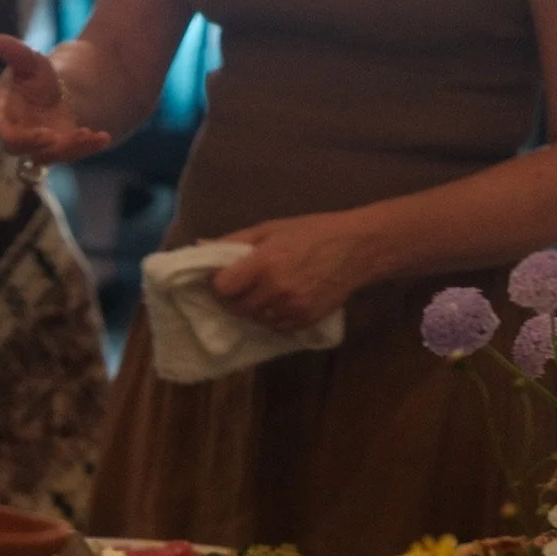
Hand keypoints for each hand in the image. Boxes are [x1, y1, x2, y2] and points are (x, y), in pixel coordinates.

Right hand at [0, 36, 111, 165]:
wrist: (62, 88)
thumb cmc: (38, 75)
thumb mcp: (31, 61)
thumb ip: (16, 54)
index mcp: (2, 115)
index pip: (1, 132)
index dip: (18, 138)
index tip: (42, 134)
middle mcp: (18, 136)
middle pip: (24, 150)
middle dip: (42, 146)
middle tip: (60, 138)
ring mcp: (39, 148)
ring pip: (51, 155)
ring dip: (70, 148)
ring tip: (87, 134)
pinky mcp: (61, 152)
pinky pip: (73, 154)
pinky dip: (89, 147)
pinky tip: (103, 137)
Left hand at [211, 215, 374, 330]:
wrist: (356, 248)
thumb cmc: (311, 232)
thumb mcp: (271, 228)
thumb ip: (234, 241)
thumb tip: (200, 246)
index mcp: (264, 263)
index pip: (222, 288)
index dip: (220, 284)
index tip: (226, 277)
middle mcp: (275, 290)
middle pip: (236, 308)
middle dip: (235, 298)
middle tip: (244, 285)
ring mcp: (291, 308)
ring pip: (255, 320)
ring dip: (254, 309)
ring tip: (265, 291)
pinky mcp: (304, 321)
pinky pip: (276, 327)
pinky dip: (273, 317)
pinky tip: (282, 300)